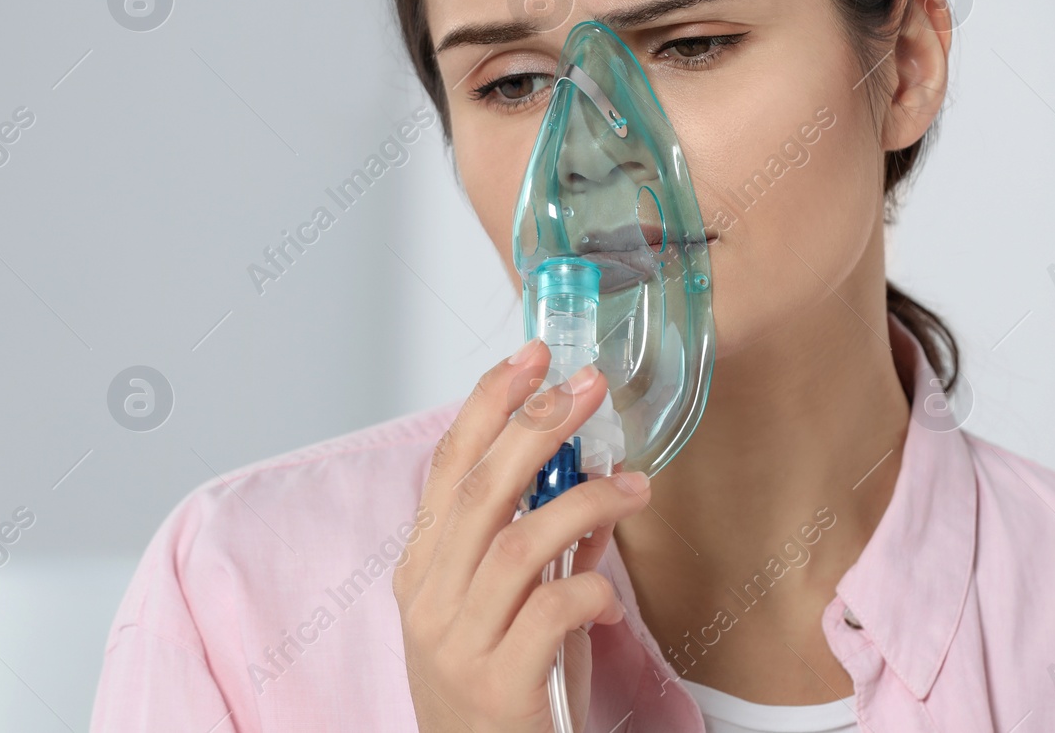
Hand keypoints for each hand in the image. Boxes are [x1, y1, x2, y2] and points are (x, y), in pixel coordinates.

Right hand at [392, 339, 651, 731]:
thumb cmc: (497, 697)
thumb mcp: (508, 612)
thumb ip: (543, 550)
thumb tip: (588, 484)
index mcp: (422, 570)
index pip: (447, 466)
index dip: (487, 405)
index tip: (531, 358)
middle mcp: (430, 599)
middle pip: (479, 490)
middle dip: (535, 428)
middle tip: (585, 390)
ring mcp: (458, 643)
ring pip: (514, 544)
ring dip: (581, 504)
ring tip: (632, 488)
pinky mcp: (499, 686)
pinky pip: (547, 615)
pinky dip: (586, 591)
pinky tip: (610, 595)